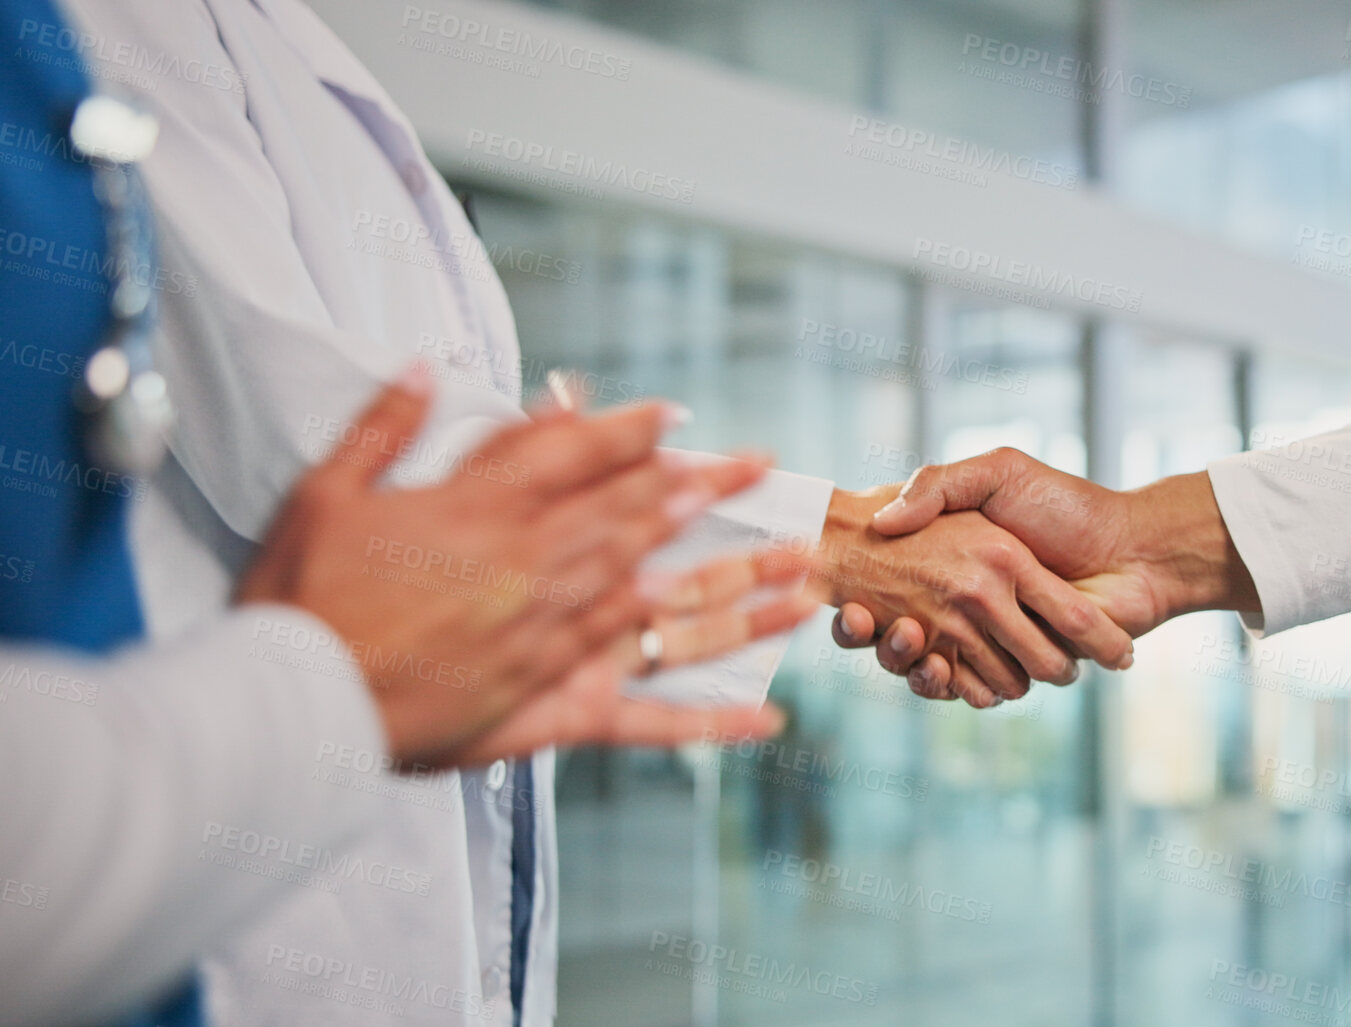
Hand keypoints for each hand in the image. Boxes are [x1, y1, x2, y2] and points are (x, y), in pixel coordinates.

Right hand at [237, 365, 790, 765]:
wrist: (288, 700)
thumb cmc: (299, 596)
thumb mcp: (325, 491)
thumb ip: (385, 425)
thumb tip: (426, 366)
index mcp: (482, 511)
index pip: (575, 456)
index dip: (630, 433)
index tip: (677, 417)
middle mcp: (533, 566)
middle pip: (636, 517)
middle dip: (703, 490)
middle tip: (763, 469)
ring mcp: (551, 637)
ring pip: (660, 600)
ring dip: (732, 581)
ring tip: (794, 565)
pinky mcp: (548, 705)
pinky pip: (642, 715)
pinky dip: (708, 720)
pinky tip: (767, 714)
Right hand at [834, 450, 1258, 693]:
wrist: (1136, 550)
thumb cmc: (1068, 505)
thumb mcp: (997, 473)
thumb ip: (940, 484)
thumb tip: (883, 519)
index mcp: (966, 564)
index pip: (901, 587)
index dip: (869, 599)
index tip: (847, 597)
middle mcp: (978, 606)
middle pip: (909, 636)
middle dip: (883, 637)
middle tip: (862, 620)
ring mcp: (1000, 640)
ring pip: (936, 667)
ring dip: (909, 662)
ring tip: (899, 636)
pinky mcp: (1021, 668)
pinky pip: (973, 690)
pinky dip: (951, 687)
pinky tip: (933, 666)